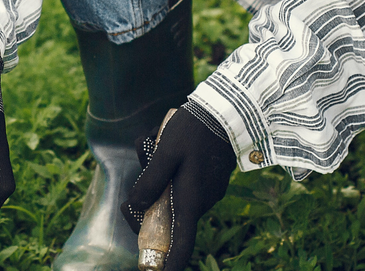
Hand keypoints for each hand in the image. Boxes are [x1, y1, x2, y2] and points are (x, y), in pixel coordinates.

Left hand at [122, 107, 236, 270]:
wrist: (227, 109)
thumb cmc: (193, 130)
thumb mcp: (163, 153)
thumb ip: (149, 182)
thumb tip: (137, 208)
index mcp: (190, 200)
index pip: (181, 244)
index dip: (169, 264)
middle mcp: (202, 201)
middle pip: (168, 215)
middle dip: (149, 196)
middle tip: (143, 165)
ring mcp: (208, 191)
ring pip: (173, 194)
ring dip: (159, 175)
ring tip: (157, 142)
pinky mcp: (210, 178)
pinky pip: (183, 181)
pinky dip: (172, 167)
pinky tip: (169, 141)